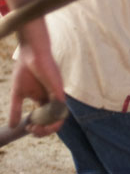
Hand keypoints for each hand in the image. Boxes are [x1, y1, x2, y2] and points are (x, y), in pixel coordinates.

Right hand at [9, 19, 65, 135]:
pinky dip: (52, 117)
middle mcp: (52, 99)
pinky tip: (39, 119)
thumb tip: (12, 126)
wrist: (31, 54)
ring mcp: (56, 95)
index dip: (39, 128)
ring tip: (34, 128)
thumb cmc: (25, 70)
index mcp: (43, 100)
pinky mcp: (58, 90)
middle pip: (54, 121)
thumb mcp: (18, 94)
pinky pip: (60, 107)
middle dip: (44, 131)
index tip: (27, 128)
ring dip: (49, 128)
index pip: (46, 119)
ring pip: (60, 117)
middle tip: (31, 130)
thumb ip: (16, 109)